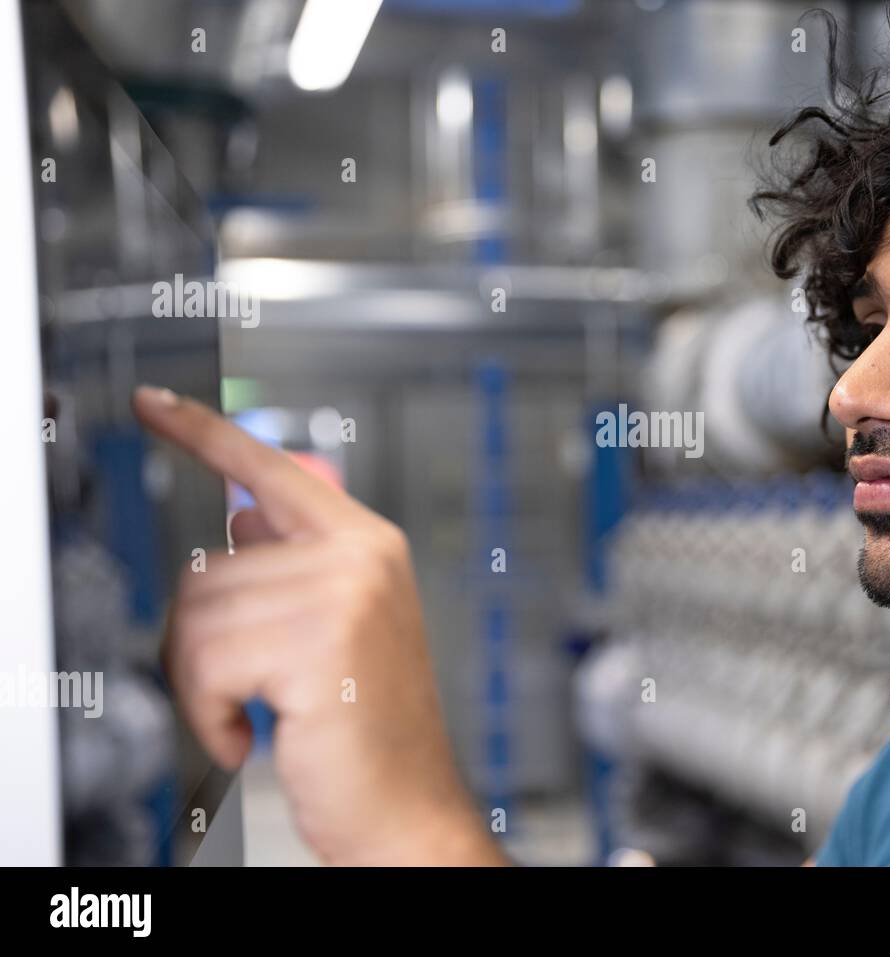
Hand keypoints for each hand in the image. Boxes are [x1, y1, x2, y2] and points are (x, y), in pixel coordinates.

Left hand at [133, 385, 507, 865]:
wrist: (409, 806)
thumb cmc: (371, 729)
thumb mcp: (340, 628)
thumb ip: (295, 562)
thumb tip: (239, 512)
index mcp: (366, 544)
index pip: (269, 469)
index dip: (203, 433)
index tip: (155, 405)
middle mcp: (360, 557)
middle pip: (209, 565)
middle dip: (198, 643)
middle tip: (235, 692)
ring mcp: (343, 595)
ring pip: (200, 615)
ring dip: (203, 684)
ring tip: (248, 715)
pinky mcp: (318, 643)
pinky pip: (208, 662)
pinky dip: (210, 713)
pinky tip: (249, 733)